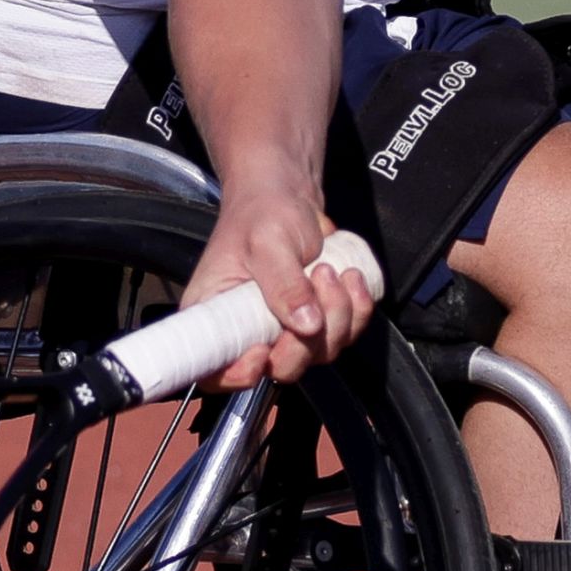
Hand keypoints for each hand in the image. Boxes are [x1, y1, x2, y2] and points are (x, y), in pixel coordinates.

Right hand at [180, 177, 376, 391]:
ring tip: (330, 270)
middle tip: (316, 282)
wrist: (288, 195)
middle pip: (280, 368)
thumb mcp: (267, 241)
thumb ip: (284, 284)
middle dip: (307, 337)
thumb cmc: (263, 211)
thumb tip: (307, 326)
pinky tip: (351, 277)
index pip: (213, 372)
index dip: (238, 375)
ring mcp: (285, 331)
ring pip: (319, 354)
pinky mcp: (316, 324)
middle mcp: (247, 332)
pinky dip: (356, 311)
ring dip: (338, 316)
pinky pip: (344, 336)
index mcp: (214, 316)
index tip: (261, 349)